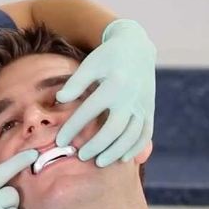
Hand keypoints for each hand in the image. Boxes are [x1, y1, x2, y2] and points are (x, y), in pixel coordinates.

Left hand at [55, 19, 155, 166]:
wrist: (137, 46)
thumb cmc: (107, 57)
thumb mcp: (90, 63)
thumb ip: (75, 83)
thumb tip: (59, 100)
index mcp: (113, 84)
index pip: (89, 111)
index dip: (73, 127)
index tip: (60, 141)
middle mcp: (130, 97)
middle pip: (114, 128)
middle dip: (97, 145)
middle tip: (81, 156)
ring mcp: (142, 105)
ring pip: (132, 135)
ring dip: (116, 151)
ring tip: (100, 162)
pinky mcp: (149, 109)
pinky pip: (146, 133)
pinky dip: (136, 148)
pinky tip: (124, 158)